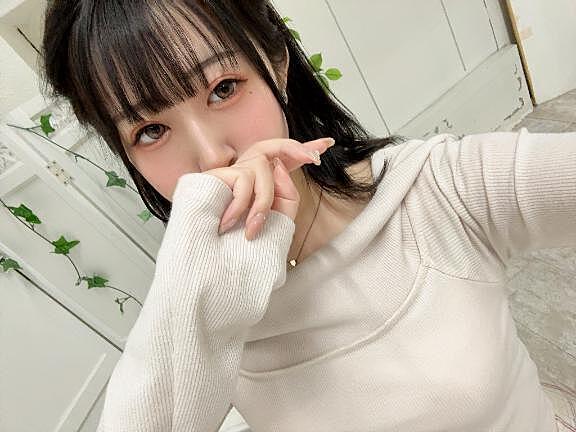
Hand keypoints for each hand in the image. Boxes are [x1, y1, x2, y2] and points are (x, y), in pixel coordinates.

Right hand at [202, 137, 334, 239]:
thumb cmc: (244, 243)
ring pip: (262, 167)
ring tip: (253, 229)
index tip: (327, 144)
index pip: (285, 160)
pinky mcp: (216, 176)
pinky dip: (241, 204)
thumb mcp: (279, 219)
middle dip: (296, 148)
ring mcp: (232, 172)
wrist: (215, 260)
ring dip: (262, 201)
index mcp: (266, 183)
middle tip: (314, 157)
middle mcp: (249, 173)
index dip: (303, 150)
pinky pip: (243, 179)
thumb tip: (277, 167)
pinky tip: (229, 223)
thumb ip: (287, 193)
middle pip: (274, 146)